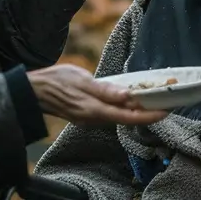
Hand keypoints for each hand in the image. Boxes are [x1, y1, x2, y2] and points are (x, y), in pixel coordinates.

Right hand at [27, 64, 166, 126]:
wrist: (33, 92)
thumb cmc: (55, 82)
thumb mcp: (81, 80)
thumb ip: (105, 90)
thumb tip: (127, 97)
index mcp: (94, 110)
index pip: (128, 117)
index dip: (149, 115)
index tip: (166, 111)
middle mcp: (94, 119)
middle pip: (127, 119)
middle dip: (147, 113)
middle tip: (167, 103)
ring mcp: (90, 119)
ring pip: (119, 117)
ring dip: (136, 111)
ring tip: (153, 100)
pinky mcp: (87, 115)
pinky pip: (110, 114)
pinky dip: (123, 109)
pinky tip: (129, 100)